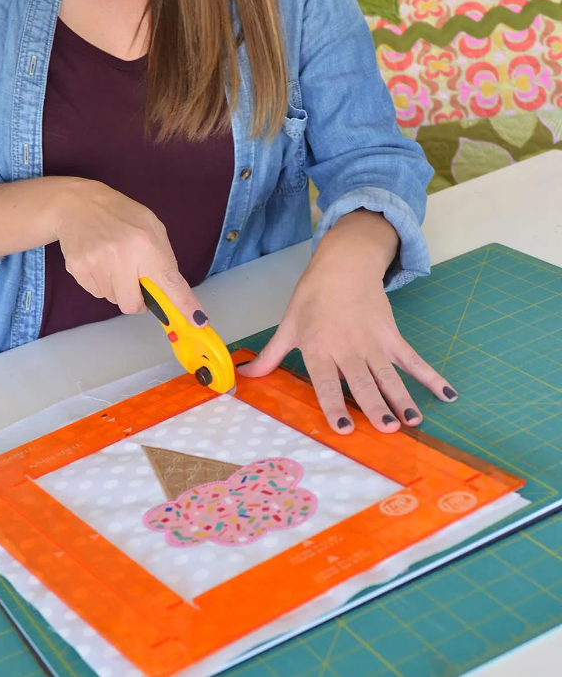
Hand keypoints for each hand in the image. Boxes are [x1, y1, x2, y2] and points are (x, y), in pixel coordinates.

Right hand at [51, 179, 208, 324]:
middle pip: (133, 305)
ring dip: (119, 288)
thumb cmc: (121, 215)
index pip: (168, 281)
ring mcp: (96, 264)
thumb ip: (163, 258)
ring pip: (114, 300)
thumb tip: (172, 291)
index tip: (197, 320)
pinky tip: (100, 261)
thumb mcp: (152, 227)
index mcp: (145, 244)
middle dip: (138, 300)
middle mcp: (120, 256)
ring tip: (114, 262)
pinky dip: (102, 283)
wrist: (77, 204)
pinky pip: (97, 293)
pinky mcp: (78, 270)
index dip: (184, 304)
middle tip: (136, 282)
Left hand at [239, 210, 457, 433]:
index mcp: (318, 347)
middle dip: (376, 406)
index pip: (325, 381)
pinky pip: (412, 358)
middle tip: (389, 428)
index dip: (334, 404)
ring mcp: (373, 341)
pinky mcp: (391, 334)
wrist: (343, 263)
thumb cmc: (312, 297)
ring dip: (403, 397)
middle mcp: (347, 347)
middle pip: (363, 380)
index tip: (345, 428)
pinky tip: (446, 394)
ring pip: (389, 374)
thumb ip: (270, 356)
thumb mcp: (288, 326)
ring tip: (413, 420)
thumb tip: (243, 376)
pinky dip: (431, 376)